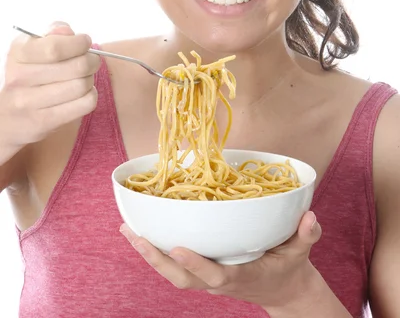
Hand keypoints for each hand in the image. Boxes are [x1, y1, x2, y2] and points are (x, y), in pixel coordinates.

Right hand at [0, 21, 99, 150]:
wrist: (4, 116)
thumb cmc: (26, 75)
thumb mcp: (31, 49)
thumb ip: (52, 35)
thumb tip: (68, 33)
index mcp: (18, 54)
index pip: (55, 48)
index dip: (79, 43)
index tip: (85, 42)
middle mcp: (20, 78)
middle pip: (77, 66)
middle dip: (92, 60)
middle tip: (92, 60)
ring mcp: (30, 103)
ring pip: (82, 85)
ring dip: (90, 79)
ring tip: (85, 77)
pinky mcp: (43, 122)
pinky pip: (84, 104)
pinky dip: (91, 95)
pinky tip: (83, 93)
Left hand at [119, 211, 321, 312]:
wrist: (286, 292)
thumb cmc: (291, 269)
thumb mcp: (302, 252)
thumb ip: (306, 236)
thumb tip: (311, 216)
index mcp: (241, 277)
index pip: (215, 274)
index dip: (196, 264)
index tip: (177, 248)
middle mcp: (219, 281)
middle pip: (181, 279)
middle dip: (156, 260)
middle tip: (135, 235)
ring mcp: (209, 280)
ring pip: (173, 275)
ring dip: (149, 255)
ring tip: (129, 230)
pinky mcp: (205, 274)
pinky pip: (176, 268)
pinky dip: (157, 253)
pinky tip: (144, 234)